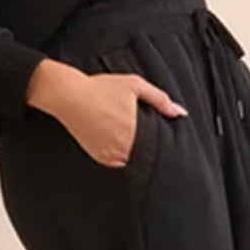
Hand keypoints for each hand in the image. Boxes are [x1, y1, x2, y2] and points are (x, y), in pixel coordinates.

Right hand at [25, 57, 187, 166]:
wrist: (68, 96)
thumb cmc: (100, 89)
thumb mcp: (134, 86)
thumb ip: (160, 99)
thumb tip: (180, 112)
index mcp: (133, 131)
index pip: (157, 149)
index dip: (164, 150)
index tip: (168, 149)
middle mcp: (122, 147)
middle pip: (146, 157)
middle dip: (150, 152)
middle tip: (149, 143)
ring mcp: (110, 155)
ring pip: (132, 163)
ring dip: (136, 155)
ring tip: (131, 140)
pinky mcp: (101, 159)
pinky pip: (118, 164)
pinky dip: (122, 156)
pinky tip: (119, 143)